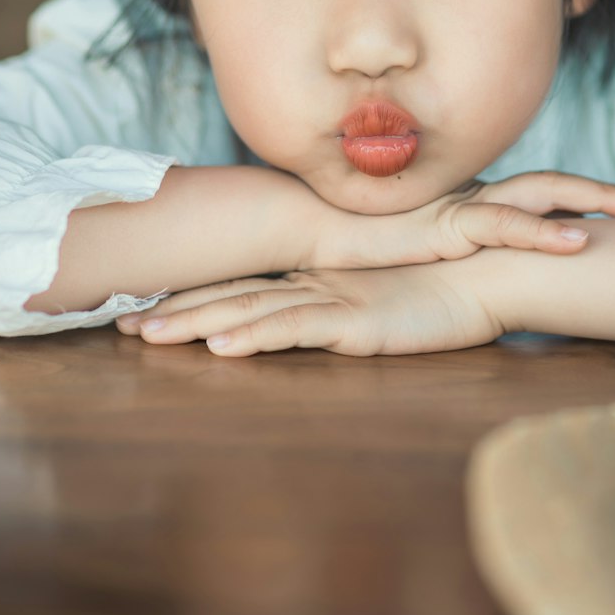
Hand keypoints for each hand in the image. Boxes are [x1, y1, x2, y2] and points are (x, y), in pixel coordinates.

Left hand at [116, 257, 502, 355]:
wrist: (494, 269)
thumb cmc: (446, 278)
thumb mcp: (384, 290)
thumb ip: (346, 292)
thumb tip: (314, 304)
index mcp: (315, 275)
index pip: (243, 285)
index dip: (193, 295)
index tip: (143, 306)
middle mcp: (313, 281)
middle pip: (231, 295)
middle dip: (174, 311)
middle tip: (120, 325)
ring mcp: (333, 298)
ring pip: (251, 311)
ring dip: (197, 324)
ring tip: (149, 336)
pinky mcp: (358, 321)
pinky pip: (298, 328)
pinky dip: (258, 335)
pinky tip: (222, 344)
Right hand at [311, 171, 614, 269]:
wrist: (312, 230)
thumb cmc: (355, 243)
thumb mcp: (412, 250)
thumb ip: (442, 254)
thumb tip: (468, 277)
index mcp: (469, 203)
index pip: (532, 194)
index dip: (574, 199)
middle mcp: (473, 197)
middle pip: (549, 185)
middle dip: (600, 192)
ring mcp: (463, 207)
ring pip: (540, 195)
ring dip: (591, 199)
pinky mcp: (448, 225)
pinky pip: (506, 226)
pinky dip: (544, 234)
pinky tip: (579, 244)